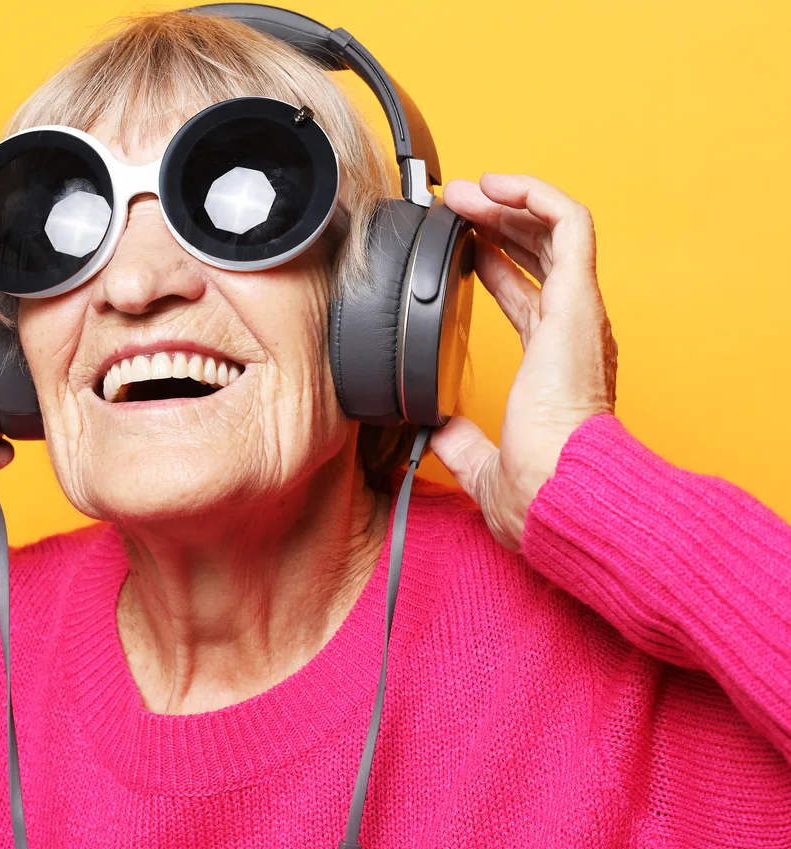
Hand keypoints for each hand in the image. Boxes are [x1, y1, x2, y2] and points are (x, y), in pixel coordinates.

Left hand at [428, 173, 617, 551]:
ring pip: (553, 233)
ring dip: (510, 203)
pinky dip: (535, 197)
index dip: (494, 265)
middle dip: (498, 223)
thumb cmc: (543, 492)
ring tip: (468, 187)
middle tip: (457, 204)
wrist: (565, 492)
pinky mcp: (578, 301)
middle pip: (540, 257)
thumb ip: (465, 445)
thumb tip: (441, 436)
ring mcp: (578, 314)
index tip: (461, 247)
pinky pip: (570, 225)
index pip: (526, 297)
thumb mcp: (487, 468)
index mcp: (553, 366)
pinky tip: (497, 185)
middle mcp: (571, 333)